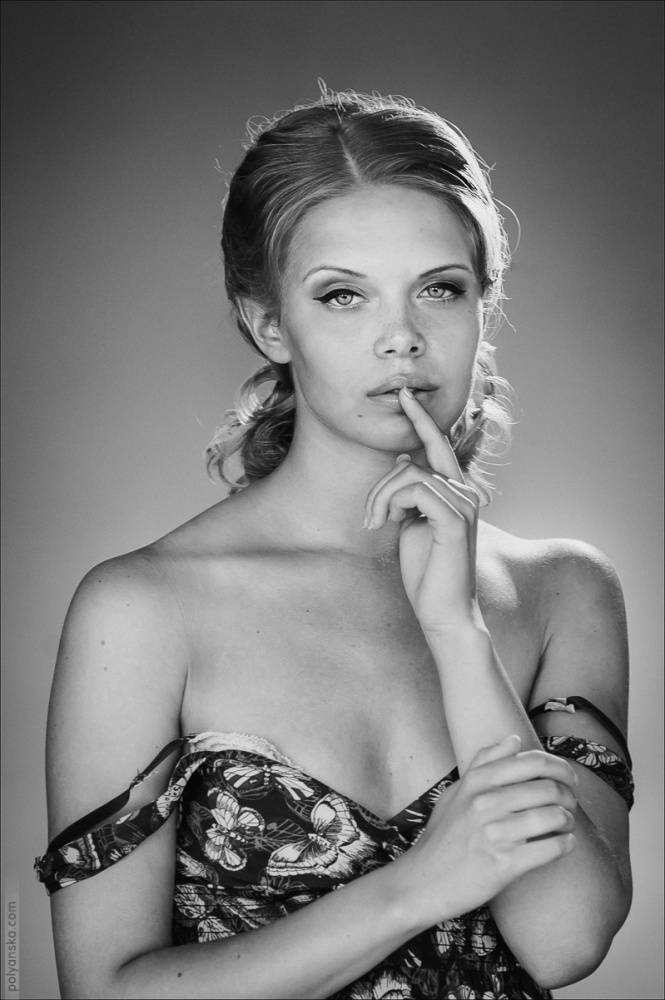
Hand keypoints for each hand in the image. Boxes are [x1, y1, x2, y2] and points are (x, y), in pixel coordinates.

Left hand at [364, 386, 479, 632]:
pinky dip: (392, 504)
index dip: (422, 418)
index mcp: (456, 491)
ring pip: (407, 474)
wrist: (442, 612)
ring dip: (380, 498)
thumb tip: (401, 459)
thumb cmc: (426, 572)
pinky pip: (415, 489)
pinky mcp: (455, 518)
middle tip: (370, 520)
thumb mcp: (410, 524)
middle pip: (411, 460)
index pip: (437, 445)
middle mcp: (465, 492)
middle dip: (380, 486)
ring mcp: (464, 503)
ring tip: (377, 526)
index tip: (405, 395)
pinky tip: (388, 525)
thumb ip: (409, 494)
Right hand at [395, 734, 577, 926]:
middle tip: (571, 804)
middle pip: (548, 788)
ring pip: (554, 816)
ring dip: (568, 820)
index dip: (559, 767)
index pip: (531, 761)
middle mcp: (485, 803)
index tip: (567, 778)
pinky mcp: (504, 865)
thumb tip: (514, 739)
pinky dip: (566, 845)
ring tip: (565, 825)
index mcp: (476, 782)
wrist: (423, 881)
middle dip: (569, 795)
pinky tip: (564, 844)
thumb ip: (484, 762)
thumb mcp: (456, 792)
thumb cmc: (442, 836)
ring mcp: (495, 834)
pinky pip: (552, 848)